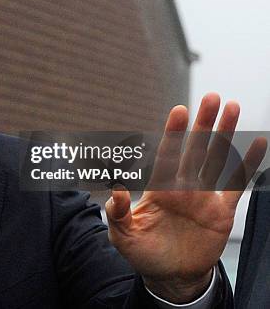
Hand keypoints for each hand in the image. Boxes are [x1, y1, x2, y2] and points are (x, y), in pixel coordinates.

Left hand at [105, 93, 266, 302]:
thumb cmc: (142, 253)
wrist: (170, 276)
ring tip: (234, 107)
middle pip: (195, 149)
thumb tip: (116, 188)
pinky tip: (256, 143)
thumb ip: (118, 212)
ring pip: (217, 158)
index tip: (179, 111)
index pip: (167, 155)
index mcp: (159, 188)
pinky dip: (247, 164)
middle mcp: (183, 186)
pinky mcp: (222, 211)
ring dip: (226, 134)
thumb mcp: (122, 235)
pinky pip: (236, 183)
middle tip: (212, 97)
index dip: (173, 134)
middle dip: (204, 124)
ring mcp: (204, 196)